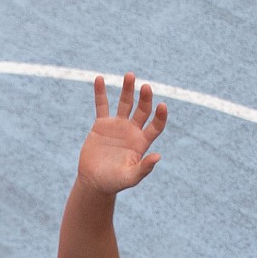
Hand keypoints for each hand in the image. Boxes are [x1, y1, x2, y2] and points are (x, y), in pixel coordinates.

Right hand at [76, 75, 166, 194]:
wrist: (94, 181)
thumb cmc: (114, 182)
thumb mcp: (130, 178)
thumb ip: (143, 168)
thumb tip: (158, 156)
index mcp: (142, 142)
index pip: (156, 125)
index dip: (160, 116)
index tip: (162, 105)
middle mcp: (132, 130)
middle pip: (142, 110)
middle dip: (145, 98)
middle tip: (146, 87)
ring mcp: (117, 125)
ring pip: (125, 103)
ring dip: (128, 89)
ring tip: (130, 75)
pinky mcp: (101, 124)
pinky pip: (102, 105)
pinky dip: (101, 92)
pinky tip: (99, 79)